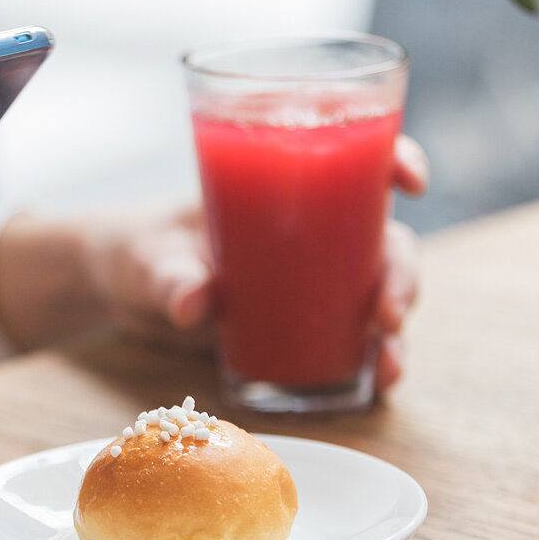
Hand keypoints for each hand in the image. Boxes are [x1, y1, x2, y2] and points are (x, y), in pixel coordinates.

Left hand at [0, 135, 427, 389]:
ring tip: (387, 366)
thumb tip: (191, 305)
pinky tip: (378, 382)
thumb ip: (170, 279)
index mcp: (282, 187)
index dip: (396, 158)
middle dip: (401, 272)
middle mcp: (310, 230)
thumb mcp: (149, 260)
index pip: (354, 157)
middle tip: (386, 314)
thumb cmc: (140, 249)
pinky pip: (354, 336)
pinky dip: (374, 357)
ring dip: (396, 325)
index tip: (412, 180)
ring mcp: (312, 278)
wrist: (126, 291)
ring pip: (378, 289)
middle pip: (383, 236)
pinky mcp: (303, 322)